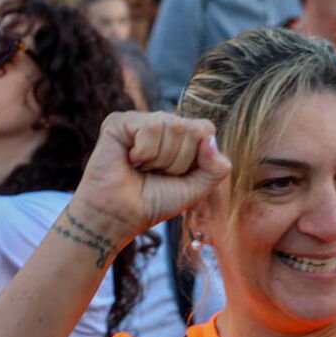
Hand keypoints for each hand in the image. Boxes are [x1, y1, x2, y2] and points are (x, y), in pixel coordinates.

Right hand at [69, 112, 230, 250]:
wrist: (119, 215)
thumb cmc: (154, 202)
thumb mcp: (197, 189)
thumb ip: (217, 168)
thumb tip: (210, 140)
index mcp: (181, 136)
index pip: (205, 130)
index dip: (195, 158)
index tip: (174, 176)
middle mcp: (161, 124)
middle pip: (191, 129)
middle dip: (177, 161)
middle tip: (154, 173)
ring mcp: (140, 121)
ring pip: (172, 126)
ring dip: (159, 159)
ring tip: (141, 168)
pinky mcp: (118, 122)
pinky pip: (150, 127)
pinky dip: (143, 152)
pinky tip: (129, 160)